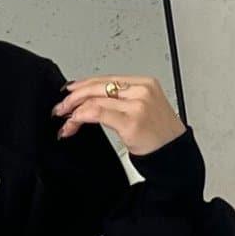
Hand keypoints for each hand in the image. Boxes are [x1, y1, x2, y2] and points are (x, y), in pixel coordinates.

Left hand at [52, 74, 185, 154]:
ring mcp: (137, 104)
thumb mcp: (143, 110)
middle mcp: (141, 90)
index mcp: (144, 83)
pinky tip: (74, 124)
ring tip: (65, 121)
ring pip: (96, 99)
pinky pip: (99, 113)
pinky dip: (81, 117)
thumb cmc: (159, 137)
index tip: (69, 94)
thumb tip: (93, 103)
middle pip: (98, 86)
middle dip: (74, 97)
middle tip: (60, 108)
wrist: (174, 156)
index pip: (107, 79)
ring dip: (75, 110)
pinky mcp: (131, 121)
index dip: (84, 84)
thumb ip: (122, 103)